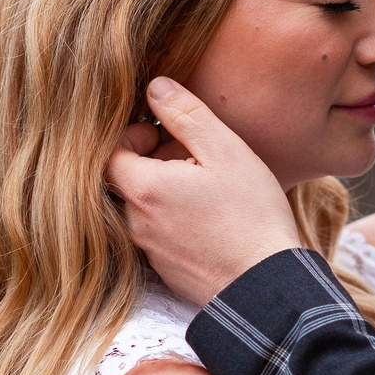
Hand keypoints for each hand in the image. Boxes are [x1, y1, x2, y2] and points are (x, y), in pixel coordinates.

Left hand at [106, 78, 303, 306]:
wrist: (266, 287)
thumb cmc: (251, 216)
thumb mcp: (225, 151)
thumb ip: (187, 114)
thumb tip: (155, 87)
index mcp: (143, 189)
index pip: (108, 151)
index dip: (132, 135)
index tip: (164, 134)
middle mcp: (134, 223)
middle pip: (122, 180)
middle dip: (148, 161)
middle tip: (187, 156)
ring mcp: (148, 251)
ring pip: (139, 208)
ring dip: (161, 190)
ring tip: (202, 186)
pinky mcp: (164, 271)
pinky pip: (155, 234)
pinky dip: (171, 218)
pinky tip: (207, 217)